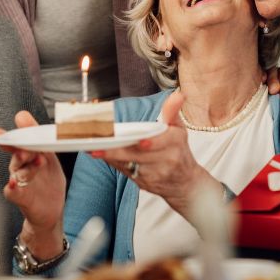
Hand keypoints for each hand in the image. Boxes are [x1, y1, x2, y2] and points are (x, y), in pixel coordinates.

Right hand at [0, 111, 65, 259]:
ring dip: (27, 163)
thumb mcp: (49, 156)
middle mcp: (18, 165)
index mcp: (25, 153)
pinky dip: (12, 186)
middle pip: (14, 151)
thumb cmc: (48, 181)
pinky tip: (13, 182)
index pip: (12, 139)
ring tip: (38, 159)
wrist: (51, 210)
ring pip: (17, 169)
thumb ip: (39, 138)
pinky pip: (12, 190)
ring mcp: (18, 180)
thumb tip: (22, 115)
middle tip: (23, 140)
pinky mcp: (20, 197)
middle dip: (16, 144)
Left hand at [91, 91, 217, 217]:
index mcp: (175, 144)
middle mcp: (165, 161)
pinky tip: (100, 155)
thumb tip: (177, 95)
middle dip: (119, 151)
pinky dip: (113, 163)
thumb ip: (172, 112)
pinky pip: (125, 171)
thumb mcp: (179, 129)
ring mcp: (154, 175)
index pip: (162, 143)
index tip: (141, 142)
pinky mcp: (143, 183)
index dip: (151, 143)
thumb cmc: (179, 151)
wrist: (184, 183)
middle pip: (139, 155)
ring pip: (129, 164)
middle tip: (100, 146)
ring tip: (94, 150)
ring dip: (111, 157)